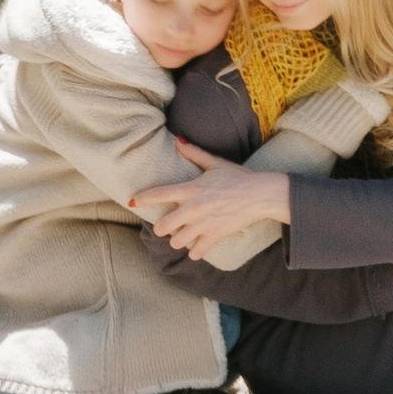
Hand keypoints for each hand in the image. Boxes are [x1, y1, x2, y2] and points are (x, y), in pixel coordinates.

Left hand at [130, 138, 291, 261]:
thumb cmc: (238, 177)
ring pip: (177, 242)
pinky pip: (196, 252)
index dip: (142, 198)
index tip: (132, 201)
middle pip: (163, 226)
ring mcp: (203, 224)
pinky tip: (197, 247)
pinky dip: (195, 252)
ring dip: (178, 240)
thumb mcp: (215, 164)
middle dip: (162, 228)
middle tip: (166, 227)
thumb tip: (178, 141)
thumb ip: (194, 154)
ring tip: (183, 236)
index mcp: (191, 189)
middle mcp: (193, 208)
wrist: (260, 195)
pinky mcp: (215, 236)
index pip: (159, 194)